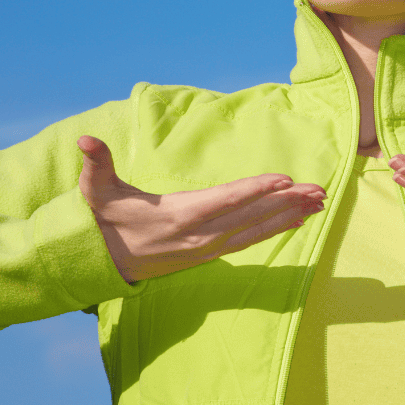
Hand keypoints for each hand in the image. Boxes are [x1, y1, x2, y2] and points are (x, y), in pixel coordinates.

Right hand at [77, 135, 325, 282]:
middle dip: (288, 202)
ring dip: (289, 216)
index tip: (285, 180)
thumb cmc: (104, 220)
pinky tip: (297, 222)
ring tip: (319, 204)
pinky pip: (250, 241)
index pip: (225, 199)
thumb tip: (85, 141)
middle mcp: (199, 234)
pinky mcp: (210, 254)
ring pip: (256, 230)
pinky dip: (275, 230)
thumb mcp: (96, 190)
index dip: (256, 189)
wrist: (101, 263)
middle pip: (251, 215)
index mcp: (179, 215)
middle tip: (320, 190)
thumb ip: (97, 163)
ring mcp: (207, 247)